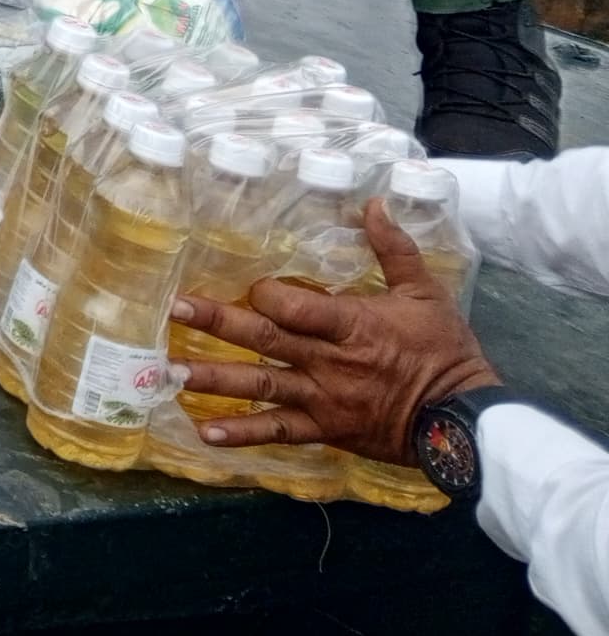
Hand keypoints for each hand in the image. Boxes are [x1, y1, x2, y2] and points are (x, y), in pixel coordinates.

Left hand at [172, 199, 501, 463]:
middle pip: (265, 340)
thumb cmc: (445, 352)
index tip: (251, 287)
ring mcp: (323, 399)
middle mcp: (329, 363)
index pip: (294, 308)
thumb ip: (394, 248)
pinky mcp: (325, 430)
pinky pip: (278, 432)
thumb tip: (373, 202)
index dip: (267, 296)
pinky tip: (206, 433)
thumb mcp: (425, 293)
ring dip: (215, 380)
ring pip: (261, 385)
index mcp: (352, 326)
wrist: (465, 421)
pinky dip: (242, 434)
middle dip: (218, 324)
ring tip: (171, 373)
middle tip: (175, 311)